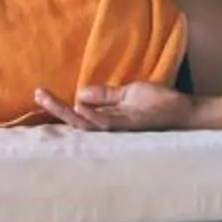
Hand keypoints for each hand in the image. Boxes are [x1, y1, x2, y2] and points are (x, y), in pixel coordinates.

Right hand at [33, 82, 194, 131]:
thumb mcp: (128, 94)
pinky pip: (108, 123)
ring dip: (67, 112)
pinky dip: (92, 116)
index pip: (77, 114)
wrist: (184, 111)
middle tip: (37, 95)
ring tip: (48, 100)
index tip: (39, 94)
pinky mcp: (133, 125)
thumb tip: (78, 93)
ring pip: (87, 124)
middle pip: (76, 121)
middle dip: (56, 110)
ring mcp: (120, 128)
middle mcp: (110, 127)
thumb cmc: (158, 104)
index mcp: (107, 118)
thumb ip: (105, 94)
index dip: (57, 107)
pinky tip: (79, 107)